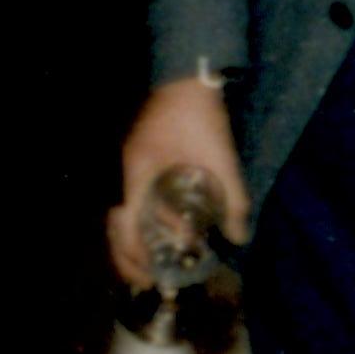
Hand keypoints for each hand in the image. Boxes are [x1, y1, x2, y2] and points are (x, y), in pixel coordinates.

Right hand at [108, 77, 250, 290]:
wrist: (189, 74)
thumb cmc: (199, 116)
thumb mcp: (220, 158)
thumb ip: (232, 197)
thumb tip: (239, 236)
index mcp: (138, 173)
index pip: (124, 224)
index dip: (132, 255)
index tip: (148, 276)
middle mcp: (128, 171)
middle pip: (116, 223)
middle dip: (127, 255)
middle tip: (146, 279)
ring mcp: (132, 162)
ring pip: (124, 210)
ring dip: (136, 237)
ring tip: (155, 259)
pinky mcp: (142, 156)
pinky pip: (136, 195)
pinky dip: (145, 216)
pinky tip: (166, 225)